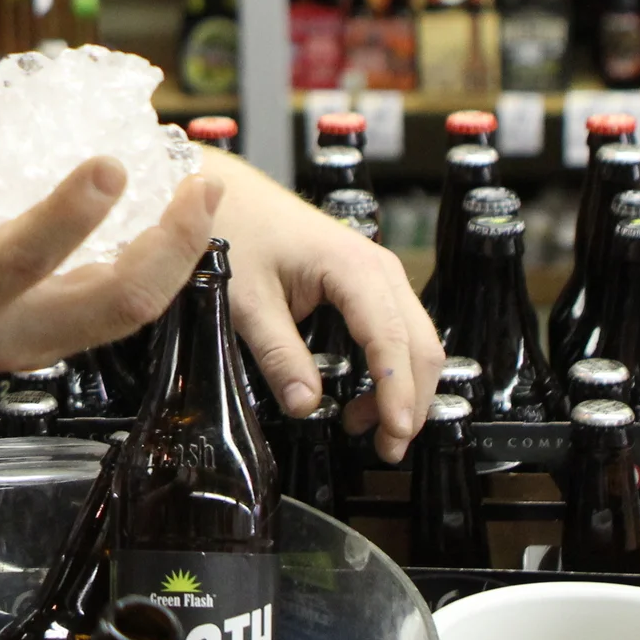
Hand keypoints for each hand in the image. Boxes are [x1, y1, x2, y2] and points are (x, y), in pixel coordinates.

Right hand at [0, 37, 225, 390]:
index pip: (27, 257)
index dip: (75, 212)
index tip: (115, 160)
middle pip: (113, 307)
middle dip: (170, 247)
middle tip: (199, 183)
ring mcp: (23, 349)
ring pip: (124, 318)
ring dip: (171, 258)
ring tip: (198, 197)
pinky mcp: (35, 349)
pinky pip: (108, 316)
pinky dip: (146, 271)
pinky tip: (161, 223)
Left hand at [195, 148, 443, 463]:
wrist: (220, 191)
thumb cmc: (233, 230)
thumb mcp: (246, 299)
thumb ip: (278, 354)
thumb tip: (305, 406)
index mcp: (354, 268)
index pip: (391, 342)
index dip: (397, 394)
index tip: (392, 434)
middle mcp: (377, 268)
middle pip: (419, 345)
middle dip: (411, 401)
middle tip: (386, 448)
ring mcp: (376, 273)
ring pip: (413, 340)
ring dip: (403, 388)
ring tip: (368, 428)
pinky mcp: (365, 282)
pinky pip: (394, 330)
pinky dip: (390, 369)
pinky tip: (367, 397)